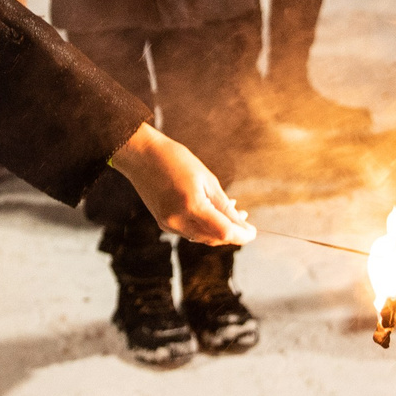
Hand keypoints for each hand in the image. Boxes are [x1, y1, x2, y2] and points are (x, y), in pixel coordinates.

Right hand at [109, 123, 253, 245]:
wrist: (141, 155)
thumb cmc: (176, 160)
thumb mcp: (206, 179)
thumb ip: (224, 205)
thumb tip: (241, 223)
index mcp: (191, 206)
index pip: (224, 232)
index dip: (242, 235)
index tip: (254, 232)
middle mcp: (178, 220)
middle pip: (213, 239)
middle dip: (232, 234)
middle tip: (246, 220)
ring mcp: (168, 224)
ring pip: (202, 238)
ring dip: (218, 230)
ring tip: (233, 213)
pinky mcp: (163, 223)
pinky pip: (189, 231)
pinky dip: (204, 226)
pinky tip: (212, 213)